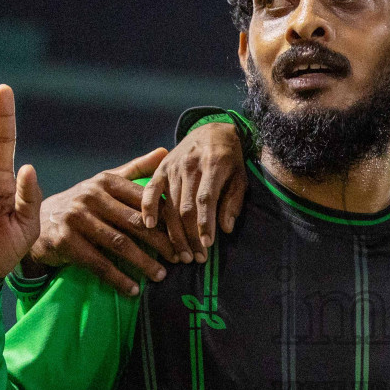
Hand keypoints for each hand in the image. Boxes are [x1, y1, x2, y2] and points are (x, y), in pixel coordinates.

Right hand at [26, 148, 181, 296]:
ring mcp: (77, 218)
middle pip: (136, 222)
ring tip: (162, 276)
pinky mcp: (66, 241)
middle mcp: (91, 196)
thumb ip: (137, 169)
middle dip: (162, 242)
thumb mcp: (106, 182)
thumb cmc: (83, 203)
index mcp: (106, 182)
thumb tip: (167, 151)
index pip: (145, 200)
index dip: (168, 219)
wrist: (39, 221)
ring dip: (144, 263)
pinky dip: (118, 278)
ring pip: (119, 244)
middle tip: (182, 258)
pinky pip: (98, 263)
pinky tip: (134, 289)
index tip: (188, 235)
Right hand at [139, 121, 247, 263]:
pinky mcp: (161, 169)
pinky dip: (148, 208)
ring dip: (173, 232)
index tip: (206, 245)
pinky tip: (148, 226)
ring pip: (170, 204)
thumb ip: (233, 201)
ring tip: (179, 254)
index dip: (204, 224)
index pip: (206, 200)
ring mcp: (173, 167)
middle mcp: (190, 165)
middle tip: (194, 258)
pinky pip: (151, 190)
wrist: (212, 130)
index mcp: (213, 165)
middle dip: (189, 236)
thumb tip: (226, 229)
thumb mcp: (240, 177)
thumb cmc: (231, 159)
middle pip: (186, 207)